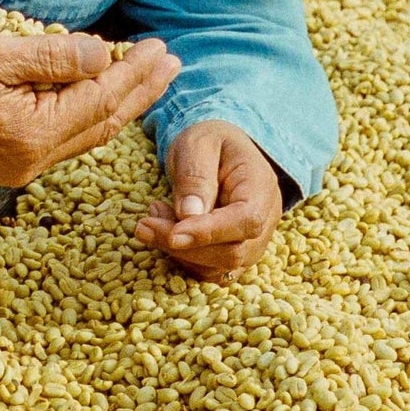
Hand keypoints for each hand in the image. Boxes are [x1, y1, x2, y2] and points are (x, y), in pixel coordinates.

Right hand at [0, 31, 180, 186]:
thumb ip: (51, 55)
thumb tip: (104, 55)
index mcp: (32, 133)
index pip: (101, 98)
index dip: (134, 71)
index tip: (160, 46)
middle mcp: (32, 159)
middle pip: (103, 122)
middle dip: (139, 89)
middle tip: (171, 62)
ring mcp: (18, 165)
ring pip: (85, 133)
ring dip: (119, 101)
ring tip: (145, 77)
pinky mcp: (4, 161)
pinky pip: (62, 136)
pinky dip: (88, 112)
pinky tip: (96, 95)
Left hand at [134, 119, 283, 279]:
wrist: (219, 148)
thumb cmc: (209, 141)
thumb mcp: (198, 144)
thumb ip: (195, 176)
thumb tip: (187, 216)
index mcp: (261, 187)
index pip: (245, 221)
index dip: (209, 233)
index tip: (172, 234)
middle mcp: (265, 221)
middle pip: (233, 251)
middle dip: (185, 246)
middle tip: (144, 226)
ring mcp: (252, 242)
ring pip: (220, 267)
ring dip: (180, 253)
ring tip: (151, 220)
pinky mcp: (233, 252)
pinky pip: (211, 269)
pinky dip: (184, 257)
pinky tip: (165, 230)